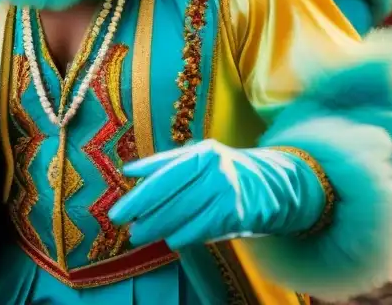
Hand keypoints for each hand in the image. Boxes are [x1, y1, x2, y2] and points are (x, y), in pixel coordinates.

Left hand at [108, 140, 314, 248]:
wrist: (273, 186)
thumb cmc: (225, 173)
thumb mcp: (199, 160)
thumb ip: (165, 164)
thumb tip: (129, 170)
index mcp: (202, 152)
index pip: (163, 174)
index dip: (139, 194)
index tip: (118, 209)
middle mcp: (215, 168)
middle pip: (170, 194)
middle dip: (143, 212)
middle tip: (122, 224)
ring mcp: (227, 190)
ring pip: (184, 213)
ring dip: (158, 226)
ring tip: (139, 234)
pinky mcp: (237, 213)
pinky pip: (202, 228)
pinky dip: (184, 235)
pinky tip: (170, 240)